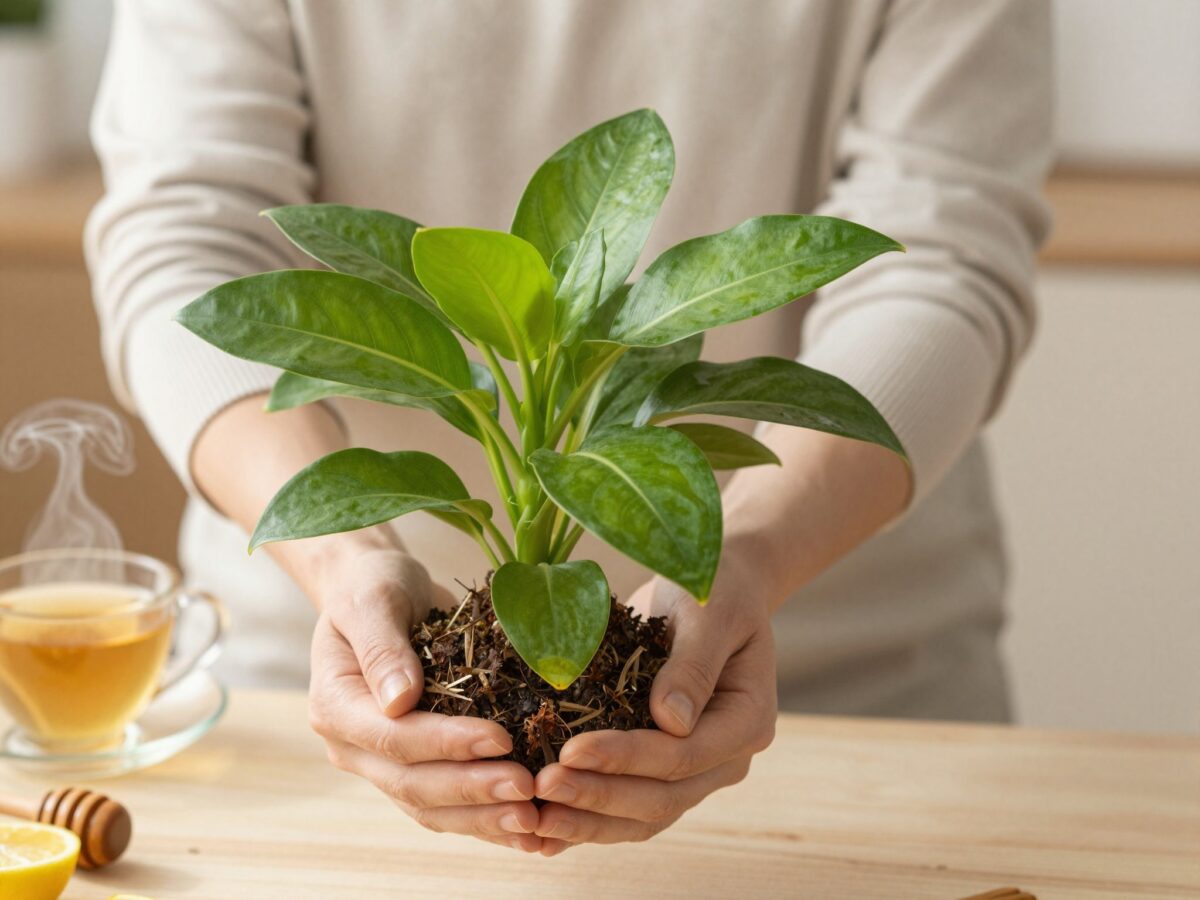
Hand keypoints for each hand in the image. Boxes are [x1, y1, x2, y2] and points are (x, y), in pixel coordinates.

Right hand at [307, 546, 543, 851]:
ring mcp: (382, 762)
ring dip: (482, 817)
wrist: (375, 591)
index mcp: (335, 705)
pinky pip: (448, 804)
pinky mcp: (415, 765)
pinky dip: (486, 818)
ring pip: (430, 807)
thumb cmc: (374, 586)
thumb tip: (400, 700)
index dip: (446, 743)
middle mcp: (353, 746)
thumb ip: (383, 646)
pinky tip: (530, 828)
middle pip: (413, 783)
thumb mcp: (374, 599)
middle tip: (527, 787)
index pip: (393, 738)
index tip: (500, 738)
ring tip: (534, 818)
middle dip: (472, 789)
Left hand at [533, 552, 777, 854]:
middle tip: (540, 785)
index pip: (683, 756)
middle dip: (598, 795)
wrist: (718, 589)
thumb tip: (671, 722)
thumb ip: (694, 664)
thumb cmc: (715, 588)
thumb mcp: (710, 612)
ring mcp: (694, 770)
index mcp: (747, 722)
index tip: (573, 750)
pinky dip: (586, 820)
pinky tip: (541, 829)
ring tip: (533, 815)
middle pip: (660, 798)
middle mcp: (724, 758)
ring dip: (587, 819)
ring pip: (641, 815)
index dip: (627, 758)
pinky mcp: (662, 768)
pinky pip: (625, 807)